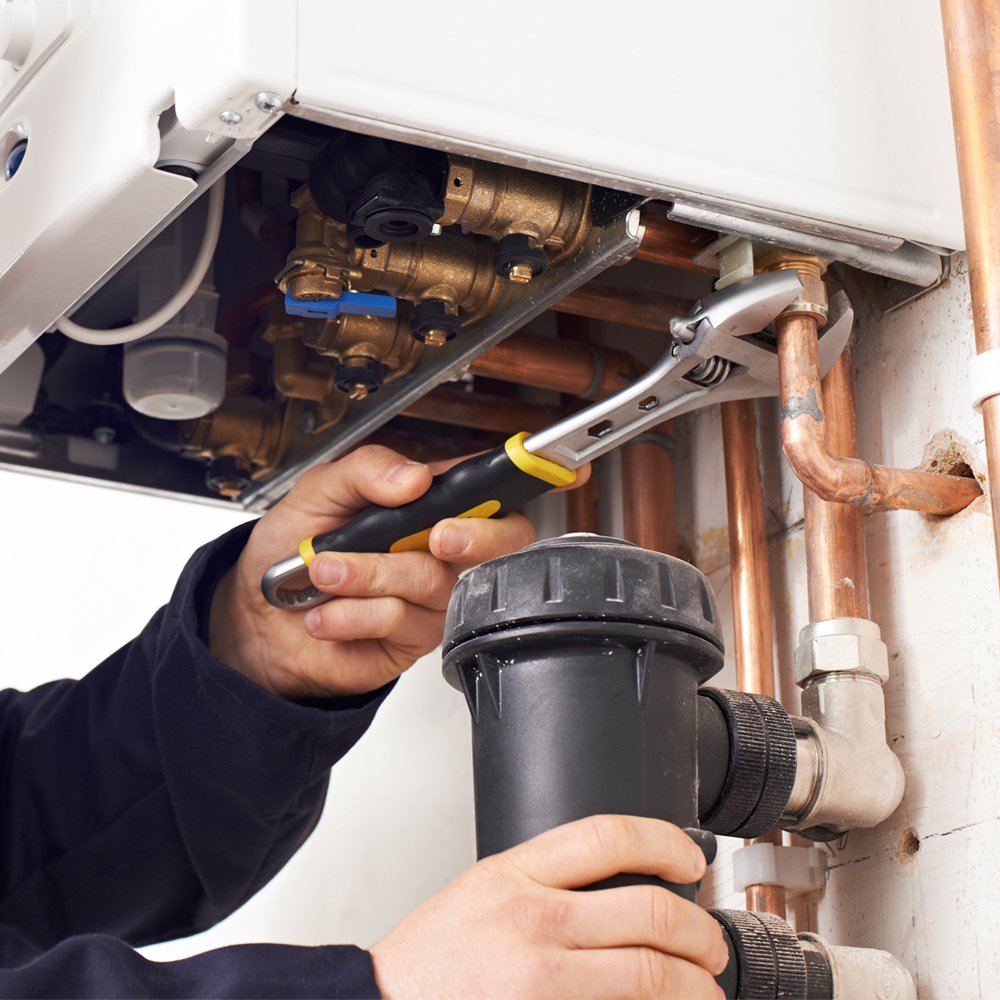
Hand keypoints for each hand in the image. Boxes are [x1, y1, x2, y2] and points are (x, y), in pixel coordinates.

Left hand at [209, 445, 582, 698]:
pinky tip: (327, 612)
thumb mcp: (317, 491)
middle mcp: (439, 547)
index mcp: (426, 502)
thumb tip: (415, 477)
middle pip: (502, 539)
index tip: (567, 465)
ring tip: (324, 570)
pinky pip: (405, 621)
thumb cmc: (290, 549)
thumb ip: (366, 471)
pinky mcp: (414, 639)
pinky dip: (356, 613)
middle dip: (474, 535)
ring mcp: (432, 595)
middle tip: (434, 533)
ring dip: (372, 575)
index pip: (491, 484)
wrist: (257, 622)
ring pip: (436, 580)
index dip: (536, 473)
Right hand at [370, 815, 727, 998]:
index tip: (689, 859)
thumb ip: (541, 879)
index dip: (665, 843)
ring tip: (703, 989)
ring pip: (650, 973)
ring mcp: (542, 980)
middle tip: (710, 944)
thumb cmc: (428, 959)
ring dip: (695, 985)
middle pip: (649, 911)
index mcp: (515, 874)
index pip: (608, 836)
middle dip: (700, 932)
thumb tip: (616, 884)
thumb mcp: (480, 890)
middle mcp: (532, 921)